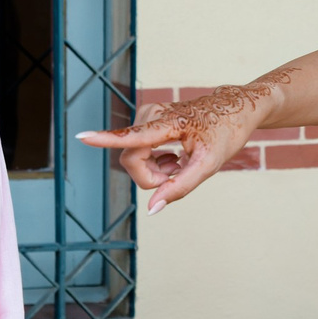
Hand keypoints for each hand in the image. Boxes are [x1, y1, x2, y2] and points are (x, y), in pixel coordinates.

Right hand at [77, 70, 288, 213]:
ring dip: (154, 169)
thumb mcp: (209, 166)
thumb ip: (180, 188)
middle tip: (177, 174)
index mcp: (168, 123)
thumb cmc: (224, 134)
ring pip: (134, 158)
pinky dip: (154, 161)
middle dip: (151, 176)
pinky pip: (138, 151)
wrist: (235, 109)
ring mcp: (147, 115)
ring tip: (178, 162)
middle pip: (132, 160)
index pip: (133, 136)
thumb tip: (152, 209)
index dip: (105, 140)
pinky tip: (173, 156)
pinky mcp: (146, 119)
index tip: (82, 137)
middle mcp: (152, 114)